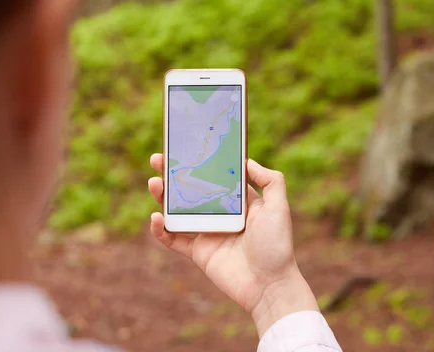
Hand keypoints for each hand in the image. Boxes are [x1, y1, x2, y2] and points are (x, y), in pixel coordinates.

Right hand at [148, 155, 318, 335]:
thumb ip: (271, 180)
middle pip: (191, 190)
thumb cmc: (277, 246)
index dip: (199, 162)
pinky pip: (174, 239)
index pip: (214, 175)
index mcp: (238, 201)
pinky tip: (157, 218)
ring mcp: (208, 233)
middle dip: (173, 174)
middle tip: (158, 159)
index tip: (184, 147)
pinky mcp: (198, 252)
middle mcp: (221, 214)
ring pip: (178, 211)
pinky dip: (161, 230)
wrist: (270, 286)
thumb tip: (247, 160)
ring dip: (163, 197)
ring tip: (154, 183)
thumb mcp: (279, 208)